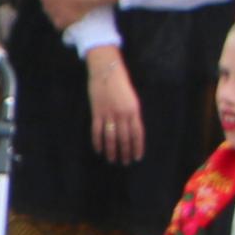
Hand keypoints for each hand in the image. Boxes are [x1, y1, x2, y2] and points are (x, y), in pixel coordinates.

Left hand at [40, 0, 117, 29]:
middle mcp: (45, 6)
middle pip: (48, 8)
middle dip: (56, 5)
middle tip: (68, 2)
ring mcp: (52, 15)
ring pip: (53, 16)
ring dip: (59, 14)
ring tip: (71, 9)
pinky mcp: (61, 22)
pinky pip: (59, 25)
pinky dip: (64, 23)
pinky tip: (71, 18)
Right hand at [85, 45, 143, 163]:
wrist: (106, 71)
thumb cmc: (120, 84)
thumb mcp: (132, 99)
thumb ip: (132, 115)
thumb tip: (132, 131)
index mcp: (133, 111)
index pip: (137, 134)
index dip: (137, 147)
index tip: (137, 157)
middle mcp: (122, 114)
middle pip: (125, 138)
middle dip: (125, 152)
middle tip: (125, 162)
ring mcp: (109, 114)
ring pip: (111, 138)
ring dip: (112, 151)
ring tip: (113, 160)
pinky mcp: (97, 112)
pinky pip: (97, 131)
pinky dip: (98, 142)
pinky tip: (99, 150)